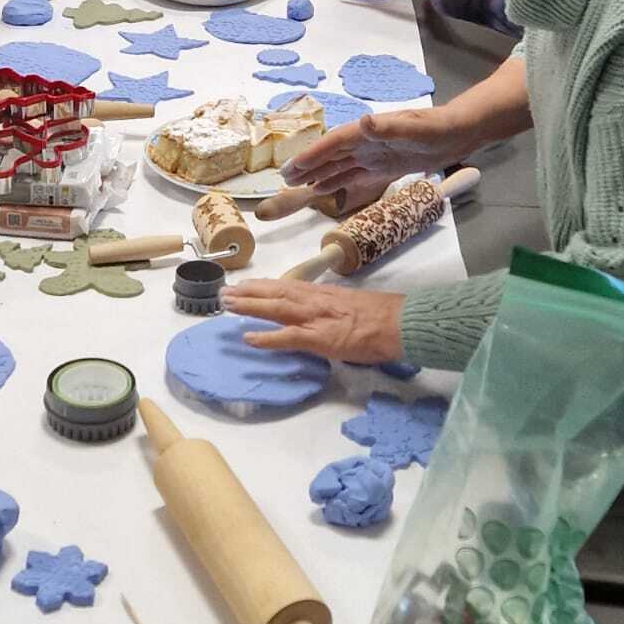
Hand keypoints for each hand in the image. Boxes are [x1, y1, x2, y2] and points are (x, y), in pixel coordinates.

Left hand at [222, 280, 403, 363]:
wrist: (399, 322)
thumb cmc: (383, 316)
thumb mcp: (352, 305)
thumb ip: (333, 308)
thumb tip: (325, 314)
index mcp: (323, 294)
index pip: (287, 286)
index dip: (264, 285)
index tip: (246, 284)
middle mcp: (314, 300)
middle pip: (275, 292)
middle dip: (248, 292)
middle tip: (224, 292)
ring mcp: (315, 318)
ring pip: (275, 308)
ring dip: (248, 306)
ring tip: (227, 305)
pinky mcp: (319, 337)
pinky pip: (287, 337)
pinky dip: (266, 337)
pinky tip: (248, 338)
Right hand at [281, 107, 465, 197]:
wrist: (459, 132)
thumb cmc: (438, 127)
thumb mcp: (416, 128)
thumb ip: (389, 127)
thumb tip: (362, 121)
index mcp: (369, 131)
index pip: (335, 142)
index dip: (313, 154)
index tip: (292, 166)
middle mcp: (367, 142)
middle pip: (331, 154)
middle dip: (308, 165)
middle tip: (284, 179)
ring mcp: (374, 154)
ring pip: (339, 165)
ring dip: (318, 174)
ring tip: (297, 186)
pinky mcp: (384, 166)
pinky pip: (355, 175)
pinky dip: (337, 181)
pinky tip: (325, 189)